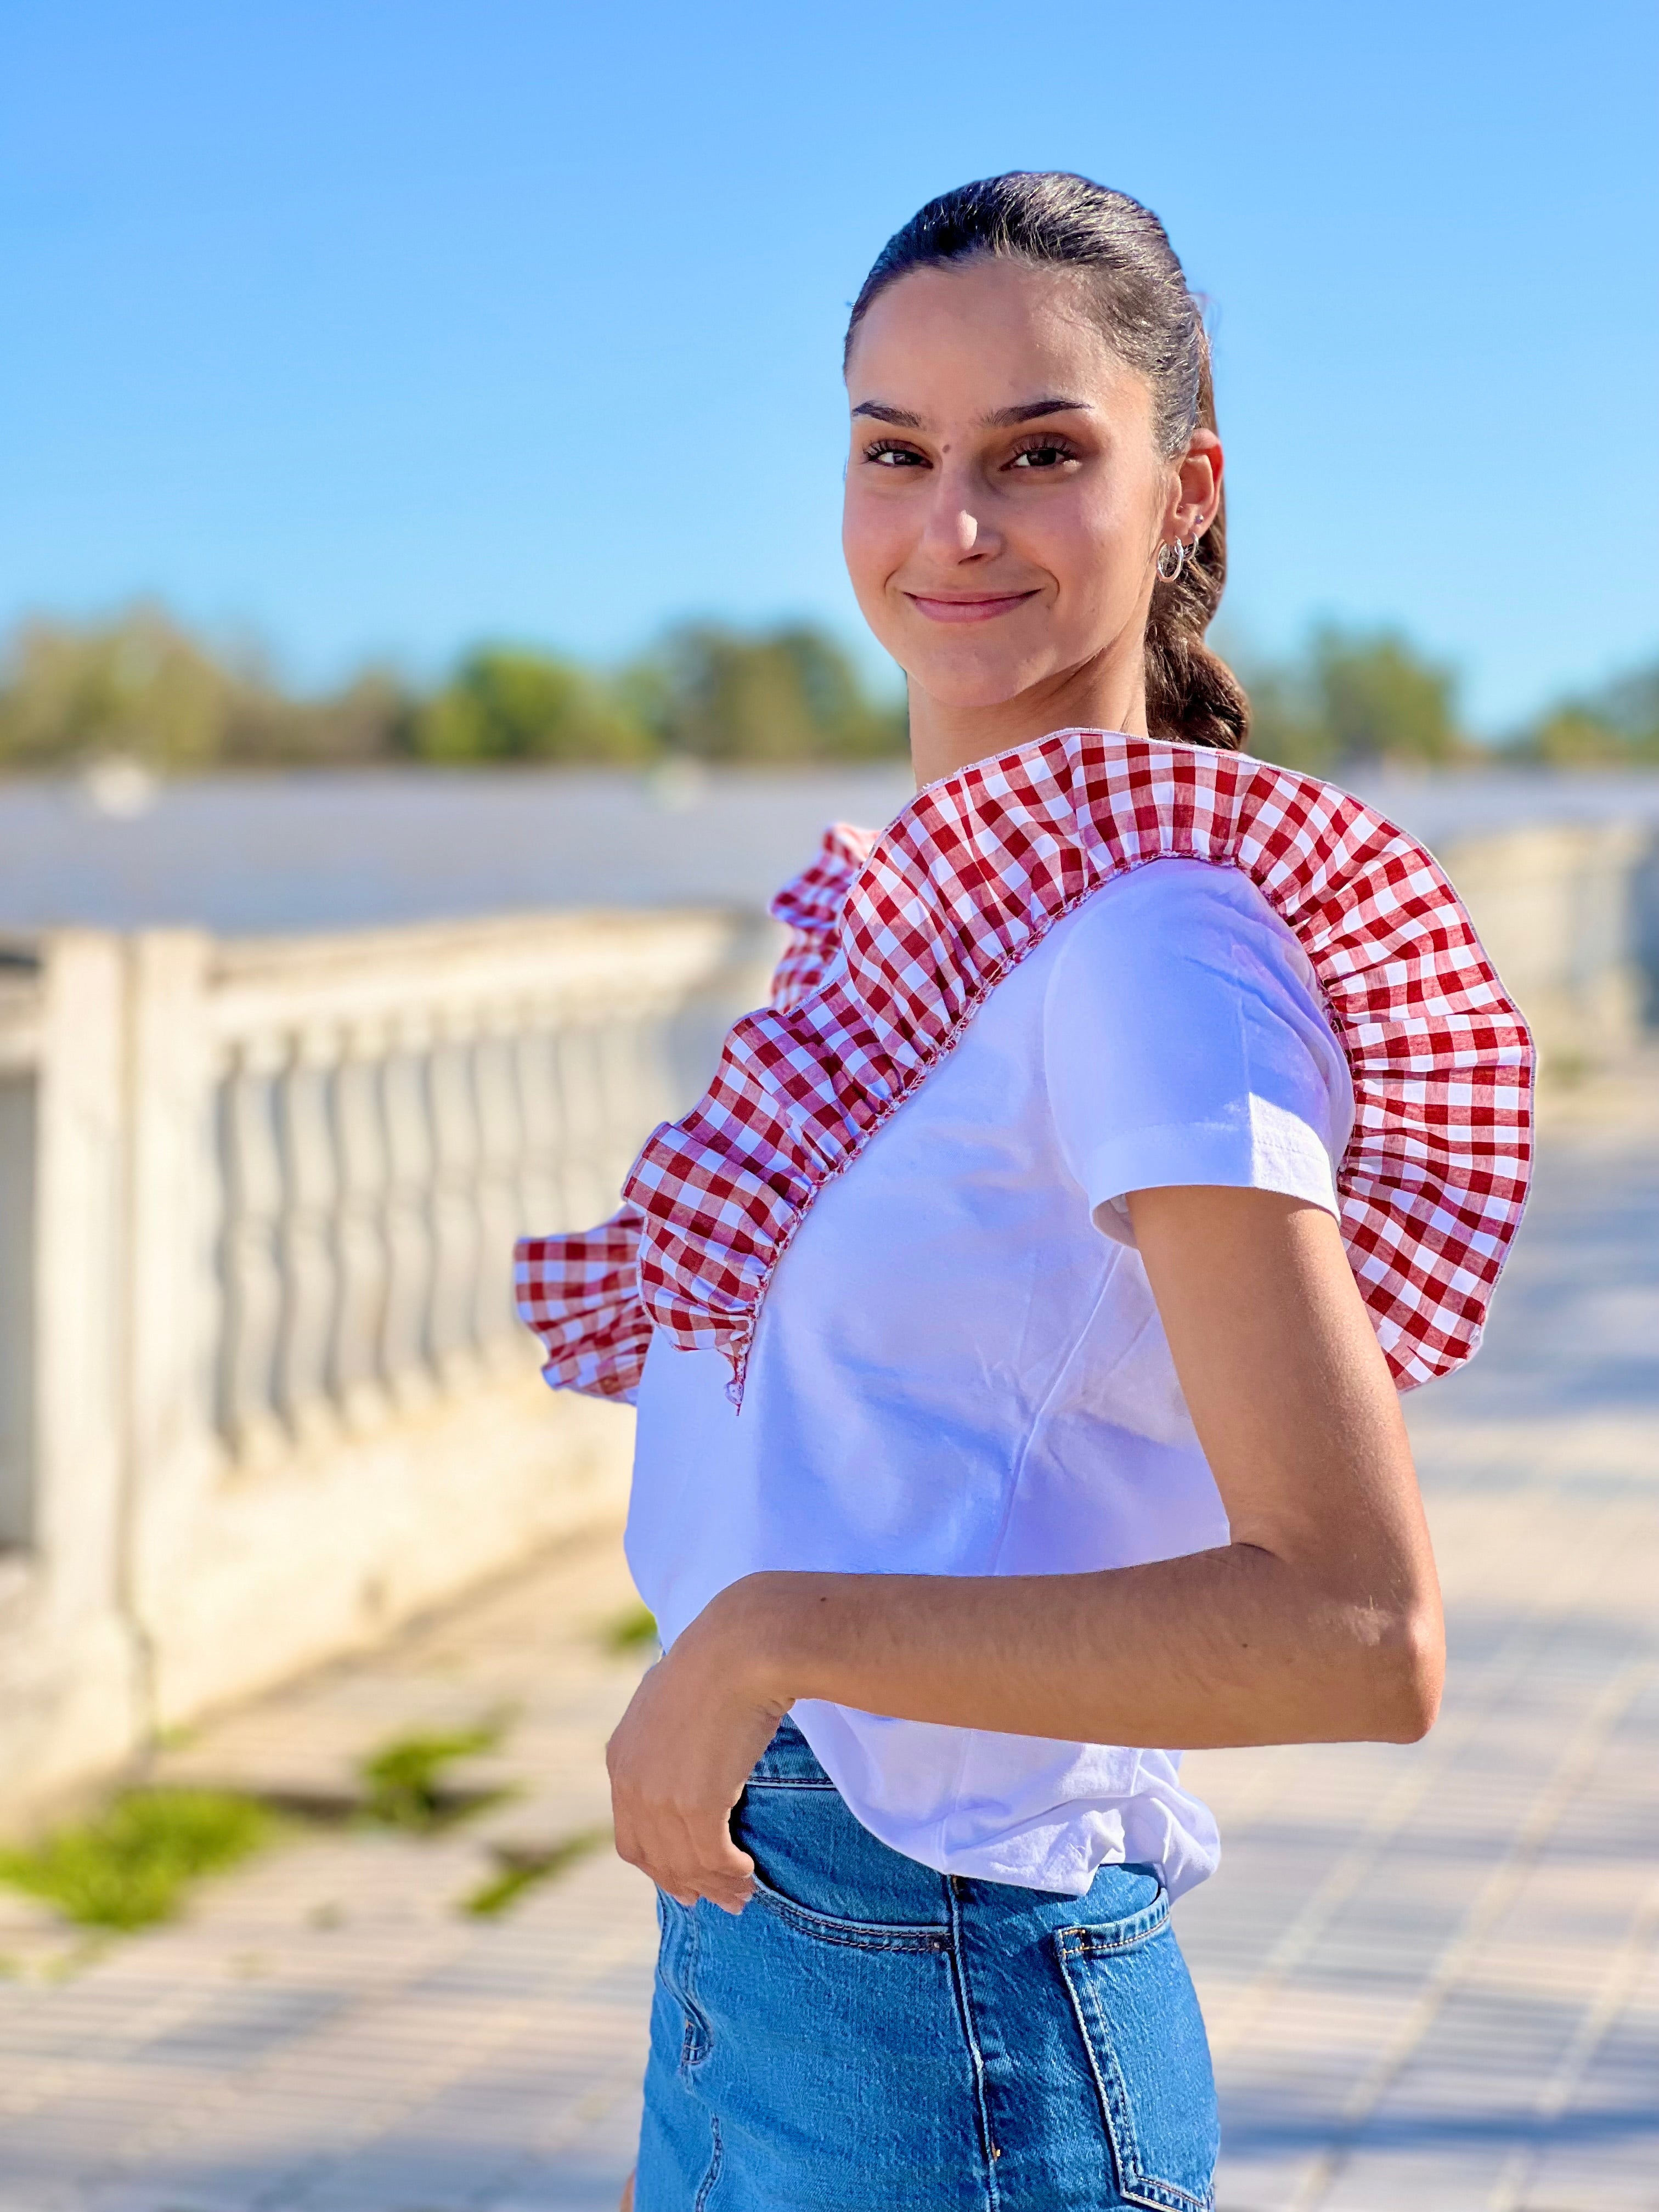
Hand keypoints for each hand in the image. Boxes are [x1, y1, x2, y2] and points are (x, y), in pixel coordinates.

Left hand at [606, 1583, 790, 1913]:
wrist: (740, 1647)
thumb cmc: (718, 1663)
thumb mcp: (672, 1698)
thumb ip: (665, 1732)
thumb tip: (681, 1751)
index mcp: (620, 1758)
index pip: (630, 1836)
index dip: (660, 1866)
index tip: (687, 1881)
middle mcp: (630, 1782)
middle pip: (653, 1859)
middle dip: (687, 1884)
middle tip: (721, 1901)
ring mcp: (659, 1796)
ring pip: (685, 1863)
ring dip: (716, 1885)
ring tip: (742, 1895)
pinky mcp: (695, 1804)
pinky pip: (711, 1857)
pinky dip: (729, 1873)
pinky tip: (747, 1873)